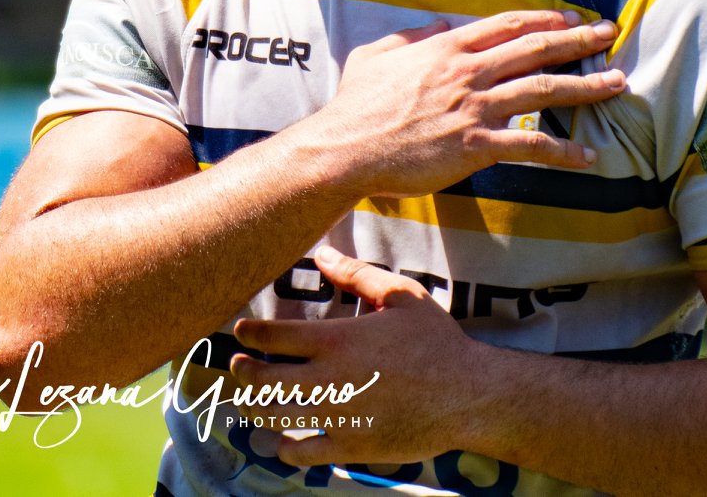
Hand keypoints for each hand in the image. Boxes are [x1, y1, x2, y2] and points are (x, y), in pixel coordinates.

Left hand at [230, 246, 478, 466]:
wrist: (468, 395)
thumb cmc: (436, 341)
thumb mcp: (400, 295)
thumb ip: (356, 274)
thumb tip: (321, 252)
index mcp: (335, 340)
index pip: (272, 336)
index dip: (248, 333)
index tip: (240, 332)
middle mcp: (328, 379)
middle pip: (262, 379)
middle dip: (242, 371)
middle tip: (237, 366)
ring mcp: (337, 416)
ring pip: (274, 417)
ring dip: (253, 408)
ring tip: (248, 402)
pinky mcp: (350, 445)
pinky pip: (303, 453)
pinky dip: (285, 448)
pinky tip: (281, 442)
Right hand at [306, 9, 623, 197]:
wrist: (345, 148)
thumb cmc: (355, 105)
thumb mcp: (376, 55)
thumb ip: (411, 36)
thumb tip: (440, 25)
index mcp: (446, 48)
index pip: (507, 25)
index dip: (543, 19)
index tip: (570, 19)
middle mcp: (468, 72)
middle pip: (536, 49)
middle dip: (579, 40)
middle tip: (610, 34)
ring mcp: (475, 108)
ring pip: (544, 89)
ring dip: (586, 86)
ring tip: (618, 83)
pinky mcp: (476, 146)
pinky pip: (532, 147)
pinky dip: (564, 152)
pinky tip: (589, 156)